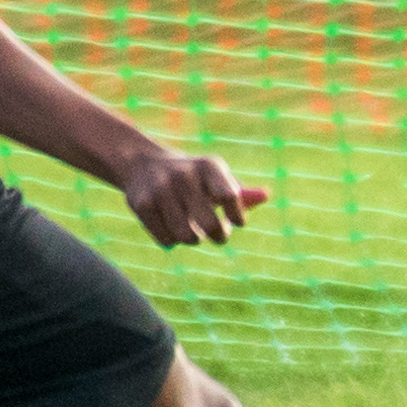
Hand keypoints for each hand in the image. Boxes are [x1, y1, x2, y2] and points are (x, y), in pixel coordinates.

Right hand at [118, 143, 265, 247]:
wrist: (142, 165)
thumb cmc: (192, 178)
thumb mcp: (216, 178)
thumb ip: (241, 192)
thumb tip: (265, 196)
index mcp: (208, 166)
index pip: (229, 196)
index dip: (237, 215)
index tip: (237, 222)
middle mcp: (183, 174)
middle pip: (210, 224)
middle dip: (219, 235)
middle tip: (219, 235)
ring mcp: (161, 189)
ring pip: (188, 237)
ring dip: (194, 239)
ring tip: (191, 229)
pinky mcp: (141, 204)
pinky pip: (166, 240)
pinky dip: (172, 241)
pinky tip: (169, 227)